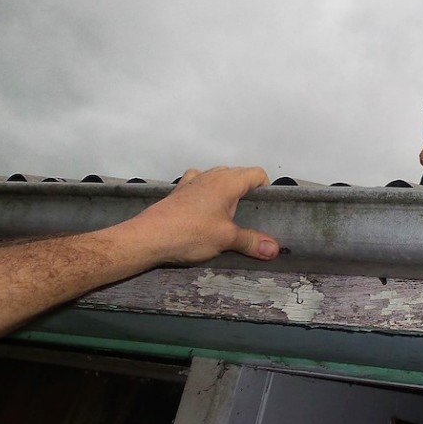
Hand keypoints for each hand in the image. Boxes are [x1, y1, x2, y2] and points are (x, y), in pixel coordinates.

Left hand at [133, 166, 279, 263]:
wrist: (148, 237)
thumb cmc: (190, 233)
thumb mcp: (226, 239)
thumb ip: (252, 242)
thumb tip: (274, 250)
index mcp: (227, 182)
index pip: (257, 173)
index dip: (265, 188)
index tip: (265, 208)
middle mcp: (211, 176)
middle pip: (238, 174)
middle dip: (248, 190)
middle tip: (250, 215)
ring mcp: (193, 181)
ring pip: (218, 177)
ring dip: (226, 189)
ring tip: (229, 212)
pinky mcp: (179, 191)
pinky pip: (199, 183)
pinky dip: (206, 190)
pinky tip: (204, 206)